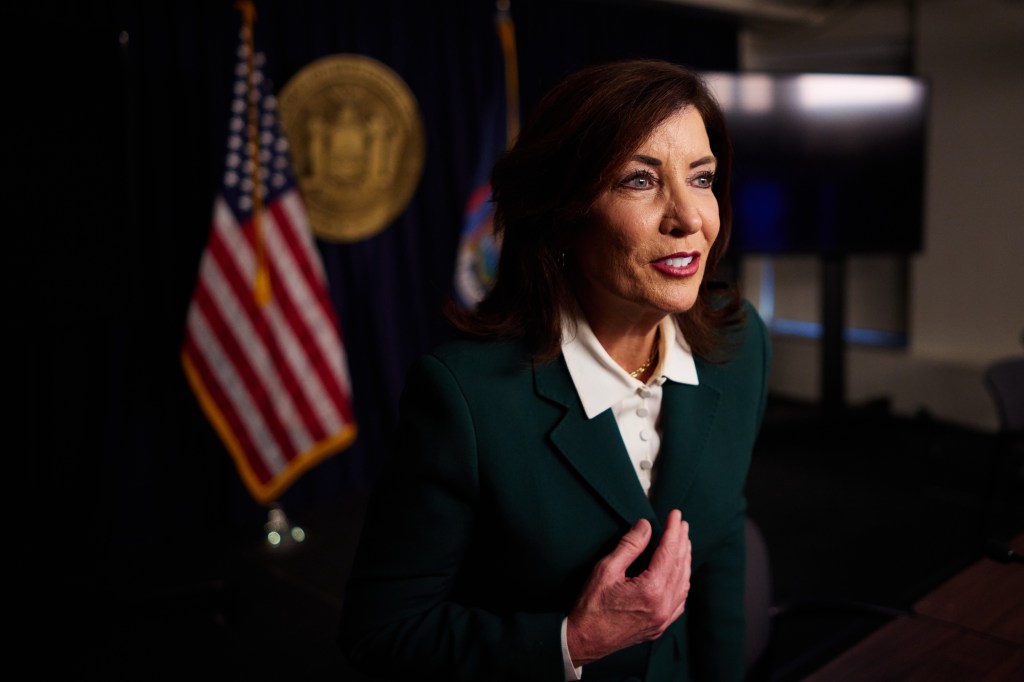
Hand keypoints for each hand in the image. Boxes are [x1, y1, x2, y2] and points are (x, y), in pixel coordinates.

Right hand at [565, 509, 691, 666]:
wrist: (584, 640)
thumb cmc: (591, 606)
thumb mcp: (606, 569)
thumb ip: (629, 546)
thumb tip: (645, 526)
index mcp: (651, 590)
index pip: (669, 552)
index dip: (673, 531)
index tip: (676, 515)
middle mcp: (663, 606)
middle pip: (679, 566)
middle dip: (682, 542)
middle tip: (681, 524)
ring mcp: (663, 618)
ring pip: (683, 584)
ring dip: (684, 560)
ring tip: (683, 543)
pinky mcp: (660, 626)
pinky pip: (679, 601)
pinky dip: (682, 582)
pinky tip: (680, 573)